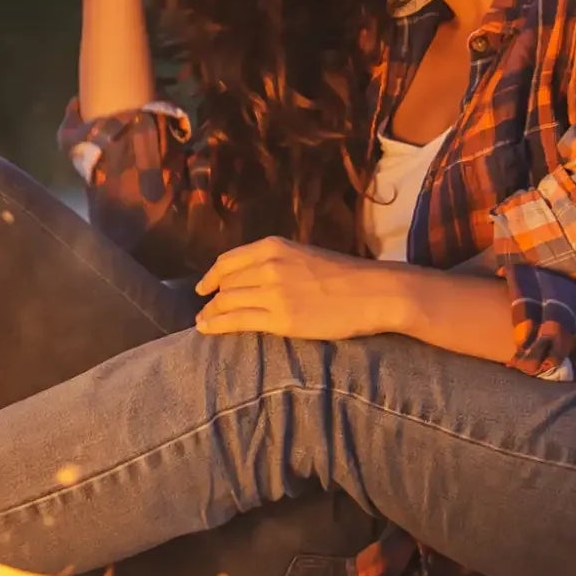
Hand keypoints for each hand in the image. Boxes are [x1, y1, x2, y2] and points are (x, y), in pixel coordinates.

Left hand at [192, 236, 398, 339]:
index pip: (228, 261)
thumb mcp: (303, 255)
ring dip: (210, 313)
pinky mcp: (280, 319)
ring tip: (202, 322)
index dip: (211, 275)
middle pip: (225, 283)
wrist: (373, 292)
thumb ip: (276, 262)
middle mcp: (268, 265)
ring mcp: (273, 292)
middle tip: (203, 310)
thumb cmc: (344, 276)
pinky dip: (217, 325)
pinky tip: (207, 329)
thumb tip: (252, 277)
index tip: (203, 287)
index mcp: (272, 246)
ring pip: (226, 302)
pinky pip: (237, 321)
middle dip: (211, 298)